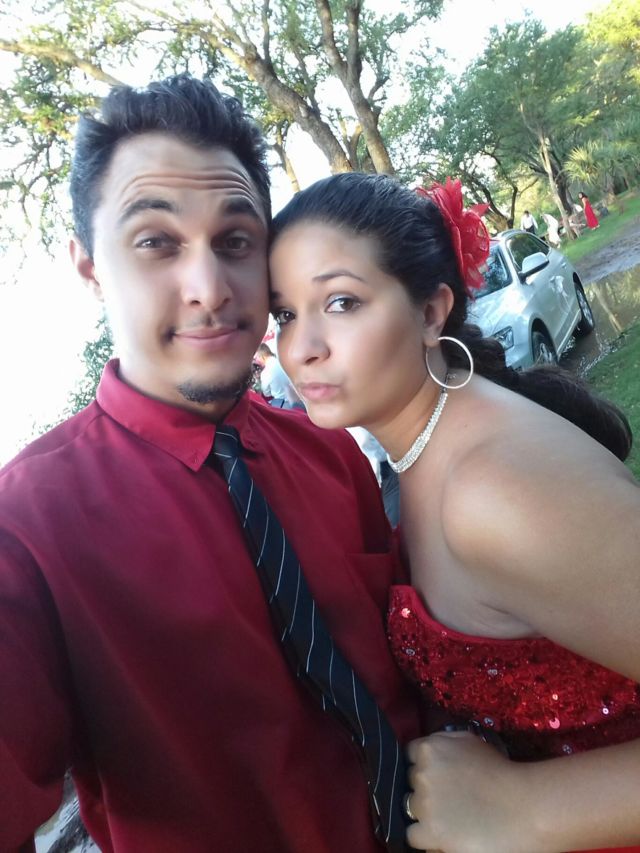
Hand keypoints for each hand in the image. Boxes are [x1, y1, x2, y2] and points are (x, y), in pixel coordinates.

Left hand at [405, 730, 537, 852]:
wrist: (525, 805)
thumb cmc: (502, 771)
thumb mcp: (470, 741)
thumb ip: (445, 742)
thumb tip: (430, 750)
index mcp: (431, 748)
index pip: (410, 755)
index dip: (424, 765)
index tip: (438, 775)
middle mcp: (422, 773)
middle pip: (412, 782)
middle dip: (427, 788)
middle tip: (450, 798)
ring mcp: (425, 803)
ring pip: (411, 809)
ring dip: (427, 812)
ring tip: (451, 817)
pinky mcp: (431, 831)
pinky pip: (413, 835)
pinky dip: (426, 836)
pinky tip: (445, 834)